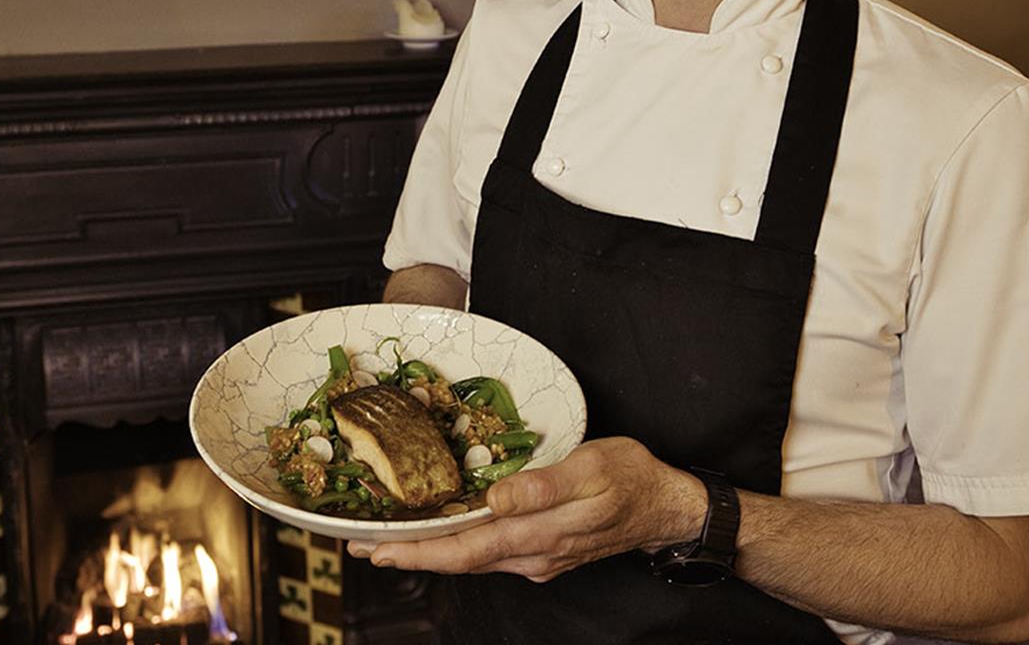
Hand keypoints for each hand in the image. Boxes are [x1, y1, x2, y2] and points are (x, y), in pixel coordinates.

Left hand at [346, 437, 706, 581]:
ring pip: (472, 557)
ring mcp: (536, 558)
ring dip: (428, 551)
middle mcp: (531, 555)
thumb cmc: (632, 478)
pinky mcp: (542, 550)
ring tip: (388, 540)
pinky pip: (489, 551)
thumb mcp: (593, 469)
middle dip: (409, 554)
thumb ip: (544, 486)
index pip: (466, 549)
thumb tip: (498, 497)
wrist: (666, 507)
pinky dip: (457, 543)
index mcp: (540, 534)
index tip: (378, 548)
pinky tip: (441, 532)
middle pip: (459, 559)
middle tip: (362, 545)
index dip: (418, 551)